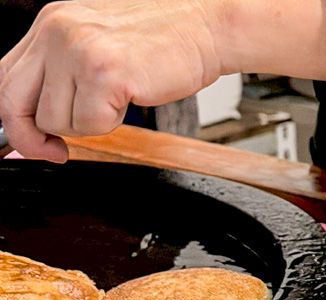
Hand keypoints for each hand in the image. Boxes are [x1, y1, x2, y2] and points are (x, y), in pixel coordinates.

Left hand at [0, 0, 325, 162]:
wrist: (209, 26)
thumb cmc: (168, 38)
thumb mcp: (102, 41)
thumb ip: (66, 70)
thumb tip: (43, 119)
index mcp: (52, 23)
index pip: (7, 79)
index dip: (16, 118)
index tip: (35, 139)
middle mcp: (56, 32)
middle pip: (14, 103)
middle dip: (32, 138)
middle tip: (56, 152)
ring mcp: (78, 51)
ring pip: (55, 120)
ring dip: (86, 127)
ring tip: (117, 105)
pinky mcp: (104, 74)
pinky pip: (89, 126)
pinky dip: (109, 126)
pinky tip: (130, 101)